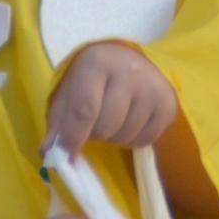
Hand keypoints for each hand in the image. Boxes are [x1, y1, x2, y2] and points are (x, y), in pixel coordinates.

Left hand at [46, 42, 178, 156]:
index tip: (66, 158)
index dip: (73, 138)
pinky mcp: (168, 102)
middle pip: (106, 126)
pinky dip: (133, 139)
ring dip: (114, 138)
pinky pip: (147, 139)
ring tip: (112, 120)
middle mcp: (128, 70)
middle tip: (93, 125)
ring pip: (126, 135)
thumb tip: (50, 153)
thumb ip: (58, 123)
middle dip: (94, 135)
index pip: (85, 110)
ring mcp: (152, 85)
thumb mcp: (68, 93)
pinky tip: (129, 121)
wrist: (126, 61)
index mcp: (97, 63)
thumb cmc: (91, 81)